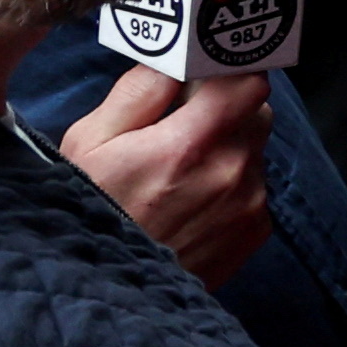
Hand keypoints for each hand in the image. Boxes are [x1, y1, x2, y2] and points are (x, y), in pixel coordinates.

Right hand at [61, 67, 275, 282]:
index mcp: (190, 144)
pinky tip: (192, 201)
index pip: (248, 83)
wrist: (106, 286)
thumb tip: (173, 60)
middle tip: (184, 124)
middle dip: (226, 108)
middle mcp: (231, 172)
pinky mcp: (256, 230)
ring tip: (180, 173)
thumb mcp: (90, 142)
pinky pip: (256, 186)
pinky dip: (232, 184)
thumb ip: (139, 93)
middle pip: (256, 112)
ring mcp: (249, 204)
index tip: (207, 75)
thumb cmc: (90, 208)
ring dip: (228, 148)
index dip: (229, 72)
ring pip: (254, 150)